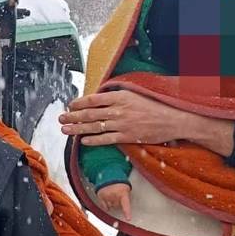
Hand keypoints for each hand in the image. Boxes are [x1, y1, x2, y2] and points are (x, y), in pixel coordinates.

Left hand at [60, 90, 234, 156]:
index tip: (70, 105)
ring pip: (95, 126)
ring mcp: (123, 124)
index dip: (79, 103)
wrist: (174, 119)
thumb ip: (118, 95)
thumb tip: (101, 96)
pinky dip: (93, 140)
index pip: (94, 99)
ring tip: (65, 130)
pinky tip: (82, 141)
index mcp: (121, 96)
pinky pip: (106, 139)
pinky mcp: (128, 136)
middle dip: (73, 117)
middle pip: (90, 113)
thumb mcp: (136, 94)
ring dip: (78, 129)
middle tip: (60, 119)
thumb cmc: (154, 106)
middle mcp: (120, 109)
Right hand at [94, 182, 131, 220]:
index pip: (126, 205)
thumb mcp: (126, 188)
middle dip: (117, 203)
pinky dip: (106, 205)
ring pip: (110, 207)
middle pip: (117, 206)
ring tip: (112, 195)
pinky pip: (104, 206)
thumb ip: (125, 197)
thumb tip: (125, 207)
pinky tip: (108, 199)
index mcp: (122, 193)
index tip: (128, 219)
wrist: (109, 174)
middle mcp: (114, 195)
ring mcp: (106, 196)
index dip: (127, 213)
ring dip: (112, 203)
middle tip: (118, 196)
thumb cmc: (119, 182)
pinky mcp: (100, 196)